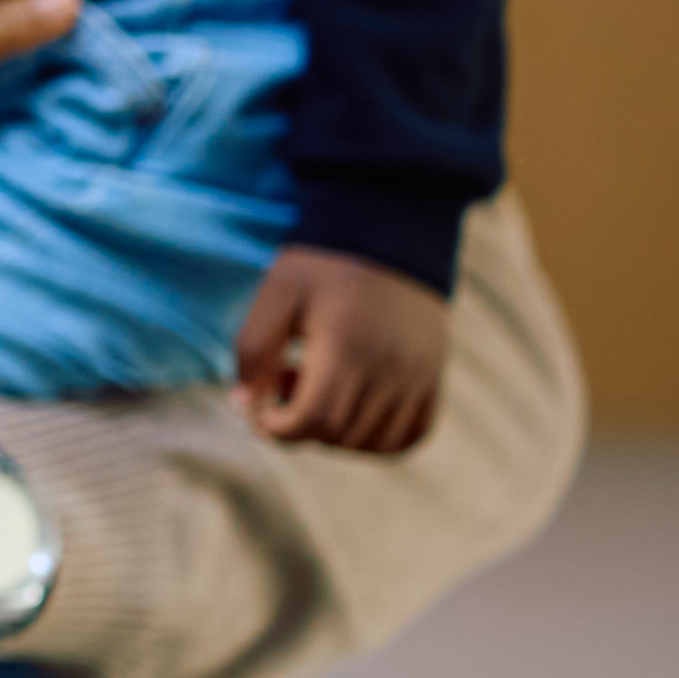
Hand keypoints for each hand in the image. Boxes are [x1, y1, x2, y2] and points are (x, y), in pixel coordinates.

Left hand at [237, 247, 447, 450]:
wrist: (390, 234)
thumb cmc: (324, 265)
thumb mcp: (276, 295)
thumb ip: (252, 351)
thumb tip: (245, 405)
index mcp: (348, 347)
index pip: (314, 420)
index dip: (277, 427)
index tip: (262, 408)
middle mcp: (391, 369)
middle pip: (339, 435)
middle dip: (301, 425)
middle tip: (287, 379)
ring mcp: (419, 378)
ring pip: (373, 443)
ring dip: (336, 433)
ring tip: (321, 386)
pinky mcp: (434, 379)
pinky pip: (410, 436)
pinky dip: (377, 439)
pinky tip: (353, 408)